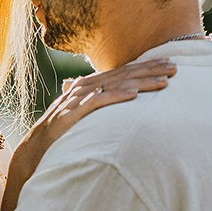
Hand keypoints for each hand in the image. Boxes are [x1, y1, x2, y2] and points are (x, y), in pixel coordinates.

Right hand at [42, 56, 175, 133]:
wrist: (36, 147)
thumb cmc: (62, 132)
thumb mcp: (83, 112)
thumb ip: (98, 101)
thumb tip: (116, 97)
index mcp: (89, 85)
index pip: (123, 72)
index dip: (146, 66)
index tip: (168, 63)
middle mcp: (85, 87)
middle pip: (123, 74)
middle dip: (151, 70)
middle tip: (175, 67)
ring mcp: (79, 98)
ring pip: (116, 86)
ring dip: (141, 82)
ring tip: (164, 81)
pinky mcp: (74, 112)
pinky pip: (99, 102)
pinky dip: (117, 96)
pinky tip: (134, 95)